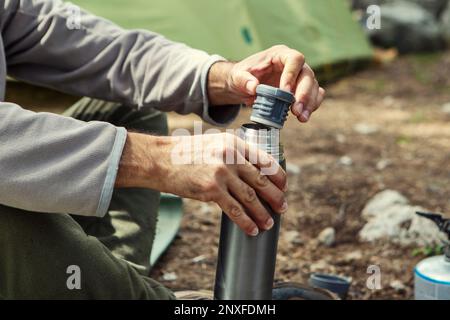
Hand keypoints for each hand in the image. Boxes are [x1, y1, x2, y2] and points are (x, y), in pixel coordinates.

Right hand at [116, 132, 287, 235]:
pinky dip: (246, 221)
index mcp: (235, 143)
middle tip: (283, 207)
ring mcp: (221, 173)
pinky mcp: (211, 190)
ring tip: (269, 223)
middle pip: (262, 180)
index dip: (278, 176)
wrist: (159, 159)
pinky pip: (234, 209)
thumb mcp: (213, 144)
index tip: (283, 187)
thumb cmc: (184, 153)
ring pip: (250, 197)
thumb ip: (231, 154)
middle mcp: (231, 156)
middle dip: (276, 197)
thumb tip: (249, 173)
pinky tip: (252, 229)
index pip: (266, 161)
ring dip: (263, 213)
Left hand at [208, 45, 324, 122]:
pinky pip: (314, 96)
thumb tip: (253, 87)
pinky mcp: (301, 90)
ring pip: (313, 87)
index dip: (292, 74)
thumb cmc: (241, 76)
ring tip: (301, 118)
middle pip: (307, 75)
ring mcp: (299, 77)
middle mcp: (294, 64)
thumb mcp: (237, 76)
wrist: (241, 86)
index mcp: (280, 55)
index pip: (294, 59)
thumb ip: (243, 80)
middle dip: (304, 94)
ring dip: (309, 103)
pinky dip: (311, 106)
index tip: (284, 91)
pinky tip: (303, 116)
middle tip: (296, 110)